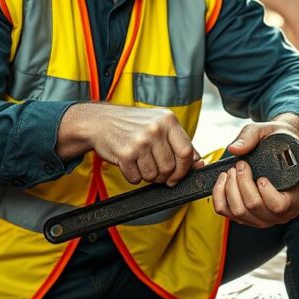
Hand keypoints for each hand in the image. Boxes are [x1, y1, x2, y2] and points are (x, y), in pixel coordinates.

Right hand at [57, 103, 201, 185]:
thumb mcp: (160, 124)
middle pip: (170, 167)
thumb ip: (180, 142)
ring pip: (154, 175)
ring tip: (141, 164)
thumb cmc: (132, 124)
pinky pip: (136, 178)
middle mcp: (155, 129)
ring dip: (148, 176)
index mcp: (168, 120)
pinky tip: (129, 164)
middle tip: (156, 172)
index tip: (177, 176)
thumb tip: (198, 162)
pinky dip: (133, 177)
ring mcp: (140, 141)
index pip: (186, 152)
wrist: (100, 121)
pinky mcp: (125, 154)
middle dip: (164, 176)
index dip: (184, 169)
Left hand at [211, 114, 298, 227]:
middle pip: (253, 206)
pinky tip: (223, 180)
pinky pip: (225, 211)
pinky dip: (219, 195)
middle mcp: (277, 215)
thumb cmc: (279, 143)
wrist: (280, 151)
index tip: (262, 176)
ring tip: (232, 171)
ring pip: (238, 212)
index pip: (279, 206)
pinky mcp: (243, 216)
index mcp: (292, 200)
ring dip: (230, 188)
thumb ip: (252, 136)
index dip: (266, 191)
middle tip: (241, 165)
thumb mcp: (270, 133)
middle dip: (242, 183)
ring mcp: (259, 219)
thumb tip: (234, 148)